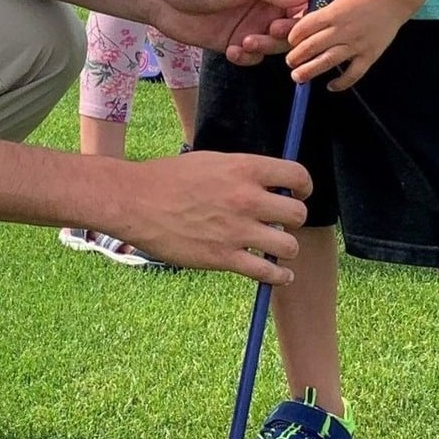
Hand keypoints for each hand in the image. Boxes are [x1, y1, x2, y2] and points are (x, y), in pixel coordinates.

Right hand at [112, 151, 310, 283]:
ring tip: (275, 247)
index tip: (298, 193)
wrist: (134, 201)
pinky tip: (277, 274)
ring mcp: (236, 230)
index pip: (297, 175)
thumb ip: (241, 172)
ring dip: (284, 248)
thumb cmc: (167, 178)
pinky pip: (267, 272)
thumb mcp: (210, 161)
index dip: (303, 186)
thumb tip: (267, 182)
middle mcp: (245, 198)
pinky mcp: (223, 257)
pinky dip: (278, 276)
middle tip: (279, 221)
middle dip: (292, 219)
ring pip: (288, 246)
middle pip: (298, 214)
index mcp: (243, 168)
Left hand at [153, 0, 312, 64]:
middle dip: (290, 30)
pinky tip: (231, 50)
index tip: (310, 16)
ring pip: (279, 43)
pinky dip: (248, 57)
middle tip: (273, 29)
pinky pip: (257, 57)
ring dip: (266, 46)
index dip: (315, 5)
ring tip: (245, 41)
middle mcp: (269, 0)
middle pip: (299, 22)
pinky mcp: (240, 42)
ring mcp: (256, 22)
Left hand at [285, 0, 408, 89]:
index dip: (293, 37)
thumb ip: (321, 15)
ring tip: (297, 77)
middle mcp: (342, 29)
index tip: (289, 42)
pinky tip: (331, 86)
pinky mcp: (370, 55)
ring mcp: (356, 44)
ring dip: (310, 70)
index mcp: (332, 13)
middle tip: (289, 62)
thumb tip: (300, 28)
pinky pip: (354, 73)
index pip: (305, 27)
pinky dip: (342, 83)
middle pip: (312, 46)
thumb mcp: (337, 0)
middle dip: (296, 56)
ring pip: (328, 60)